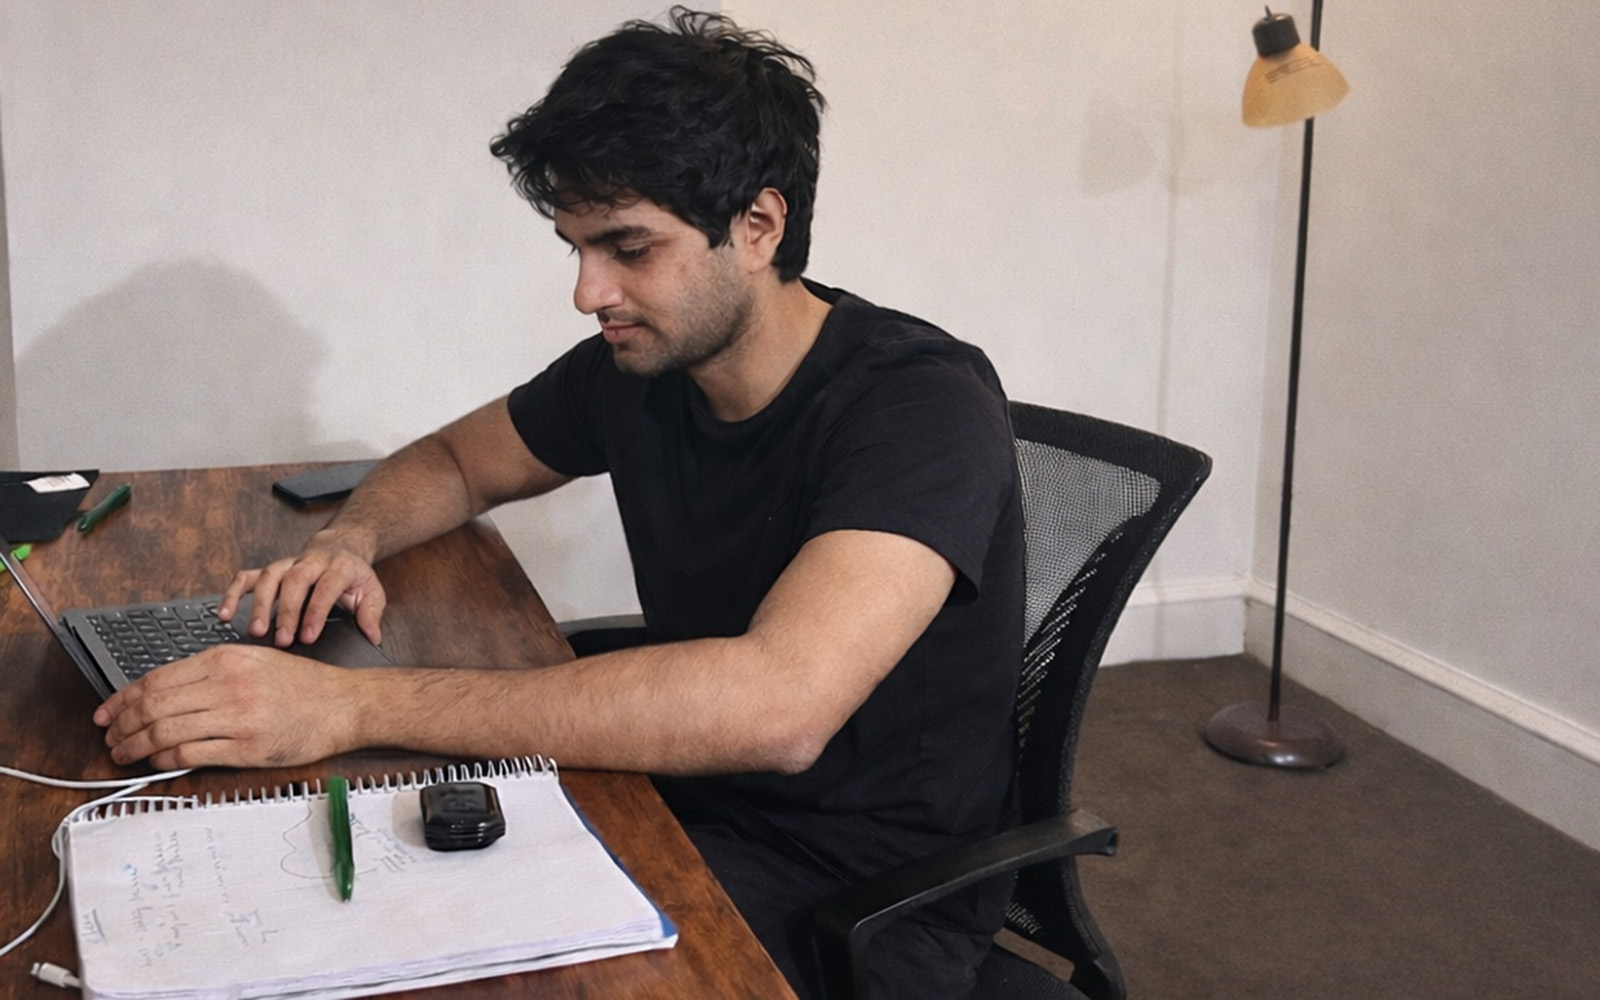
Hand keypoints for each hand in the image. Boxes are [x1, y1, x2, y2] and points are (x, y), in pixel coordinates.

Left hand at [94, 644, 361, 769]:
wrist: (345, 704)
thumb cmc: (304, 686)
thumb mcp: (256, 661)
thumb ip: (212, 672)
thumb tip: (166, 692)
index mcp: (225, 659)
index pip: (156, 679)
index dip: (122, 699)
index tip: (107, 712)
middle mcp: (227, 684)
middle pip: (153, 705)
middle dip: (121, 725)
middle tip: (109, 738)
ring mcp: (236, 716)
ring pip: (164, 731)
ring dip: (135, 746)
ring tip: (123, 754)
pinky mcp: (246, 746)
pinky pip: (189, 753)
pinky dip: (163, 760)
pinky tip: (155, 762)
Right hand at [219, 531, 385, 646]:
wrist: (341, 547)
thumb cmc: (353, 574)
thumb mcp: (372, 591)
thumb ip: (371, 613)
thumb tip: (373, 636)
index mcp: (338, 566)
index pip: (325, 587)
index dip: (315, 612)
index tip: (308, 637)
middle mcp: (310, 561)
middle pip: (293, 581)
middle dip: (285, 611)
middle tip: (280, 640)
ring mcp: (287, 563)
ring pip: (268, 577)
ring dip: (259, 604)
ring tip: (255, 631)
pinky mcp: (270, 568)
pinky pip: (246, 577)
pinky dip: (233, 594)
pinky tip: (225, 614)